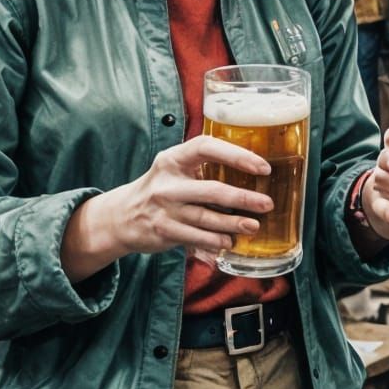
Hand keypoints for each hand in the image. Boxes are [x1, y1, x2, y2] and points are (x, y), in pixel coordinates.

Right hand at [61, 135, 274, 280]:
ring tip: (253, 226)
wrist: (122, 216)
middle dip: (243, 198)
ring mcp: (165, 208)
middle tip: (266, 204)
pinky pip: (197, 237)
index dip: (236, 155)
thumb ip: (202, 166)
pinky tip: (229, 241)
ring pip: (207, 217)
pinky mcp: (164, 230)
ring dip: (234, 223)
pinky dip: (216, 241)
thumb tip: (250, 170)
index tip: (261, 166)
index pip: (206, 147)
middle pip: (212, 189)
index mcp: (173, 159)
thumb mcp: (173, 168)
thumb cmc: (158, 188)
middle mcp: (167, 182)